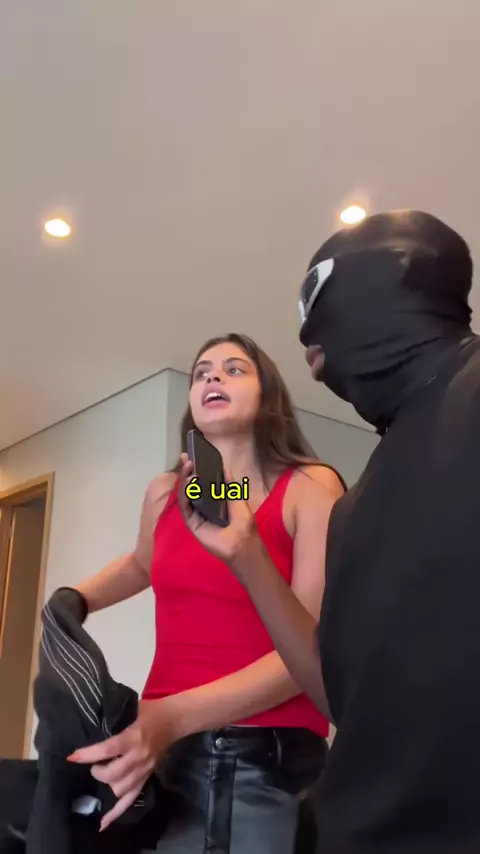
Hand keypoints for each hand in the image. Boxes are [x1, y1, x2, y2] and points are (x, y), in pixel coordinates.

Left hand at [68, 698, 175, 830]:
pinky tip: (103, 822)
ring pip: (120, 790)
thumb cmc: (150, 711)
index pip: (109, 749)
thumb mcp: (131, 708)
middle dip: (97, 772)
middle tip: (93, 765)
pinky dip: (116, 813)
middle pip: (113, 775)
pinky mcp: (147, 778)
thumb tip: (89, 721)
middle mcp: (139, 756)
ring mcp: (144, 770)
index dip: (89, 755)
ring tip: (101, 775)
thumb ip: (113, 718)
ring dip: (106, 785)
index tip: (73, 757)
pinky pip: (131, 799)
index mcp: (134, 737)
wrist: (175, 720)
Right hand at [178, 453, 258, 565]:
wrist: (243, 543)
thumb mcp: (238, 499)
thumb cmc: (243, 523)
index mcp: (214, 500)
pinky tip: (188, 482)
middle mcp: (203, 506)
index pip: (202, 482)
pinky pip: (186, 507)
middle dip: (187, 471)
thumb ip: (230, 485)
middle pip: (191, 486)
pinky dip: (185, 493)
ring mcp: (196, 514)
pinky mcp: (192, 522)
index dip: (197, 469)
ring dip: (186, 479)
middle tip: (186, 457)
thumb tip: (225, 468)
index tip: (193, 456)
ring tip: (188, 466)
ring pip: (186, 494)